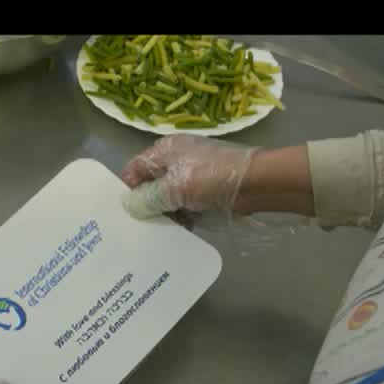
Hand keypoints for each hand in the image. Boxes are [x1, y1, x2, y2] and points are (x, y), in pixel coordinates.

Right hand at [120, 135, 258, 220]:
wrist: (257, 183)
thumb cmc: (212, 179)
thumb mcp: (175, 188)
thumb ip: (149, 198)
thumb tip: (130, 205)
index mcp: (164, 151)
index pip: (134, 168)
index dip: (128, 190)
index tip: (126, 213)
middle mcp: (174, 160)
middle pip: (150, 184)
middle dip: (147, 205)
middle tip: (141, 228)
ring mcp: (191, 175)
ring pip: (167, 197)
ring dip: (166, 214)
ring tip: (162, 233)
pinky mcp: (204, 190)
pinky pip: (185, 204)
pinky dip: (182, 216)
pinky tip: (182, 230)